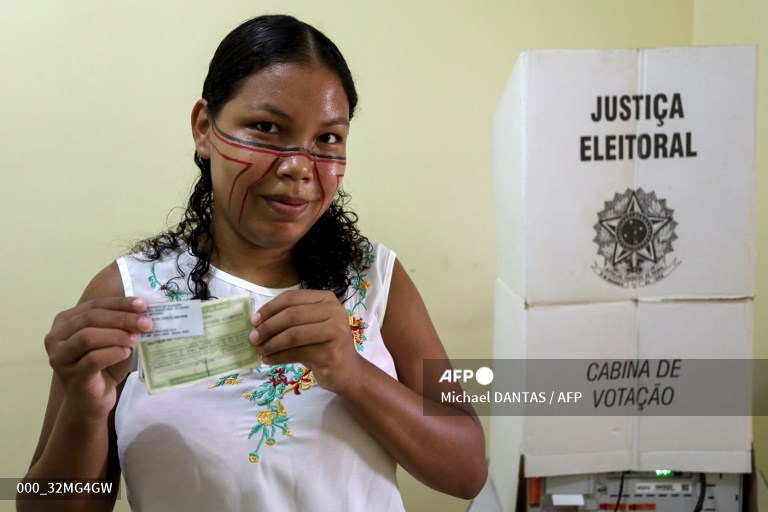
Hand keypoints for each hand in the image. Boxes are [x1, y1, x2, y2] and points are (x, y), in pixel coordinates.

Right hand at [44, 297, 152, 419]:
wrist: (92, 401)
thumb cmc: (103, 367)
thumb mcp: (112, 340)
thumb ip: (120, 324)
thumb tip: (143, 311)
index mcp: (65, 322)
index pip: (95, 305)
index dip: (120, 303)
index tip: (143, 304)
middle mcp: (56, 338)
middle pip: (90, 318)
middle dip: (122, 318)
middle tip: (146, 323)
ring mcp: (60, 358)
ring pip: (87, 337)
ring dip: (117, 335)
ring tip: (136, 339)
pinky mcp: (71, 377)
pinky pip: (92, 359)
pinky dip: (113, 353)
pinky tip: (126, 353)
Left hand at [250, 290, 362, 392]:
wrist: (346, 371)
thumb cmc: (322, 345)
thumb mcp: (309, 326)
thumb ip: (290, 319)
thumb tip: (256, 323)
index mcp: (326, 298)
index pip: (292, 298)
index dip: (270, 308)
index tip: (253, 321)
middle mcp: (334, 311)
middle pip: (292, 315)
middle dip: (268, 327)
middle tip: (253, 338)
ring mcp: (335, 332)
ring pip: (293, 335)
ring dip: (271, 344)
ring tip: (259, 350)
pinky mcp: (331, 352)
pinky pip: (296, 353)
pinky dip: (278, 357)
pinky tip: (268, 360)